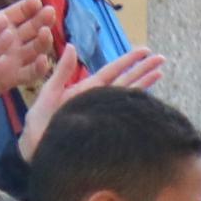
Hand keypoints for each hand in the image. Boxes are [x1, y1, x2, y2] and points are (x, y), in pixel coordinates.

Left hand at [24, 42, 168, 142]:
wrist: (38, 154)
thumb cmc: (38, 126)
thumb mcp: (48, 94)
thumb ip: (62, 72)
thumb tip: (72, 46)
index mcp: (86, 91)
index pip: (111, 72)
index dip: (128, 60)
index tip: (145, 51)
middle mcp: (98, 102)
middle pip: (126, 81)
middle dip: (143, 69)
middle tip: (162, 58)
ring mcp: (103, 116)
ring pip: (129, 97)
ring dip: (145, 85)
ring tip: (161, 73)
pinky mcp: (106, 131)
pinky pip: (126, 118)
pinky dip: (139, 109)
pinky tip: (151, 103)